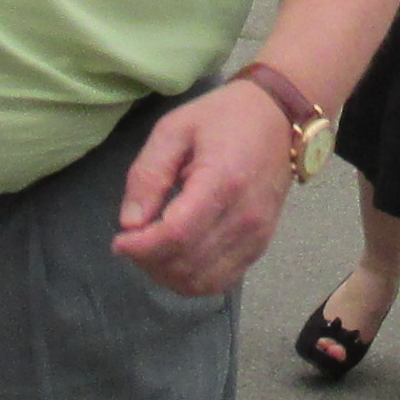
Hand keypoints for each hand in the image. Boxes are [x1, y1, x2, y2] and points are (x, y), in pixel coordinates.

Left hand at [115, 82, 297, 297]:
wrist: (279, 117)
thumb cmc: (224, 118)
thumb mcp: (174, 130)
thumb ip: (148, 174)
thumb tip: (130, 222)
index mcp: (222, 182)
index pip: (176, 235)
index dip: (141, 247)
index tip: (120, 240)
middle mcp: (244, 217)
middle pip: (187, 265)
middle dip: (148, 262)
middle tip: (133, 241)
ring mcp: (256, 236)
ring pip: (202, 282)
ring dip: (168, 275)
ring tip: (152, 250)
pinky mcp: (261, 246)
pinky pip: (221, 282)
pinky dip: (192, 280)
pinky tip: (177, 258)